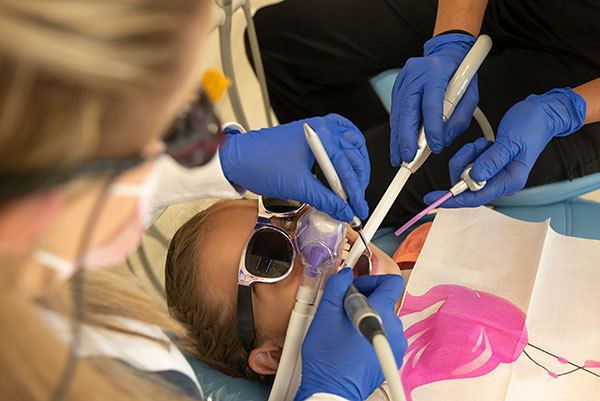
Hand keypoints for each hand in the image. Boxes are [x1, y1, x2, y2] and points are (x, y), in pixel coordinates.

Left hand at [219, 114, 369, 221]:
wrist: (238, 158)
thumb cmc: (262, 166)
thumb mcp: (298, 188)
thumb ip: (326, 200)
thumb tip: (344, 212)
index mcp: (320, 137)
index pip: (346, 168)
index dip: (355, 193)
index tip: (359, 210)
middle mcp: (321, 128)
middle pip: (353, 155)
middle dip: (357, 181)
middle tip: (356, 202)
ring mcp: (316, 127)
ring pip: (350, 143)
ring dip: (355, 164)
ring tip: (354, 186)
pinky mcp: (310, 132)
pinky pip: (339, 134)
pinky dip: (347, 147)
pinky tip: (348, 160)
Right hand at [295, 269, 406, 400]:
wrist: (331, 390)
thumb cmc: (327, 359)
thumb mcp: (325, 314)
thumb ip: (337, 287)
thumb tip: (344, 275)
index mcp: (381, 313)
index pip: (392, 282)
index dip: (372, 279)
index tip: (356, 287)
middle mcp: (395, 328)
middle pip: (386, 301)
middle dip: (365, 300)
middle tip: (344, 310)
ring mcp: (396, 345)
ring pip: (385, 318)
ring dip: (368, 318)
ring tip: (346, 329)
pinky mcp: (393, 357)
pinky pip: (387, 335)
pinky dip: (372, 333)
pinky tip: (353, 343)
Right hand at [390, 33, 476, 165]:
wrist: (445, 52)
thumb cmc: (460, 74)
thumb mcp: (470, 94)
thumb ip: (460, 118)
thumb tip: (442, 142)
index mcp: (436, 71)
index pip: (431, 104)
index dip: (432, 128)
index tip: (434, 148)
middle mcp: (415, 74)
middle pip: (407, 110)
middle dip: (406, 138)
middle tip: (408, 158)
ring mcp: (403, 80)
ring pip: (397, 114)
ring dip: (397, 138)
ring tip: (399, 158)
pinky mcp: (397, 87)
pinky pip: (395, 112)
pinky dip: (397, 131)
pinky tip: (398, 146)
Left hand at [424, 88, 586, 207]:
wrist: (541, 114)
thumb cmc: (532, 126)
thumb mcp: (510, 142)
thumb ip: (492, 160)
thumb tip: (474, 178)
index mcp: (509, 181)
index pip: (476, 197)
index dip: (453, 199)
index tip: (434, 198)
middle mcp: (501, 181)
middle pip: (466, 184)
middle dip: (462, 165)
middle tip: (473, 148)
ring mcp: (495, 173)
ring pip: (466, 172)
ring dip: (468, 156)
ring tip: (484, 143)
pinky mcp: (491, 164)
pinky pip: (470, 163)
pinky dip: (472, 152)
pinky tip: (486, 143)